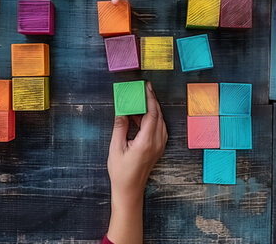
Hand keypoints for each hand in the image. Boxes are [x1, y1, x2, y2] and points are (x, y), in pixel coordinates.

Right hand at [106, 81, 166, 243]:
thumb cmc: (121, 172)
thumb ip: (120, 127)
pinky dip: (150, 119)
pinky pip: (158, 128)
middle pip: (158, 115)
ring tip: (139, 100)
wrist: (130, 190)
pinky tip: (139, 116)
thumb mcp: (116, 147)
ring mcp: (159, 146)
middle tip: (143, 88)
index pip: (151, 114)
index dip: (149, 98)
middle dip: (151, 100)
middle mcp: (156, 142)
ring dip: (151, 109)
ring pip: (159, 121)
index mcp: (146, 141)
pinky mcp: (158, 148)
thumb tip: (122, 110)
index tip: (145, 87)